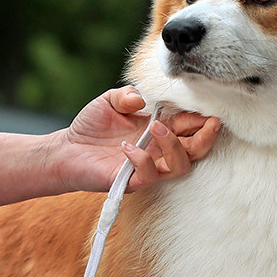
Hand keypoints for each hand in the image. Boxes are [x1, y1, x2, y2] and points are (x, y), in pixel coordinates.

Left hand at [56, 87, 220, 192]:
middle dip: (206, 137)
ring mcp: (148, 167)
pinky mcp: (132, 181)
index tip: (209, 107)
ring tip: (155, 128)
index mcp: (160, 128)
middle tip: (209, 122)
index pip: (190, 124)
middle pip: (196, 150)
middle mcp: (159, 149)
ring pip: (180, 166)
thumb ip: (126, 95)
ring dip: (174, 146)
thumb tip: (142, 98)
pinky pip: (150, 176)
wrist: (66, 149)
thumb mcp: (109, 101)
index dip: (201, 117)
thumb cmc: (91, 125)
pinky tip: (126, 148)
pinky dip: (142, 160)